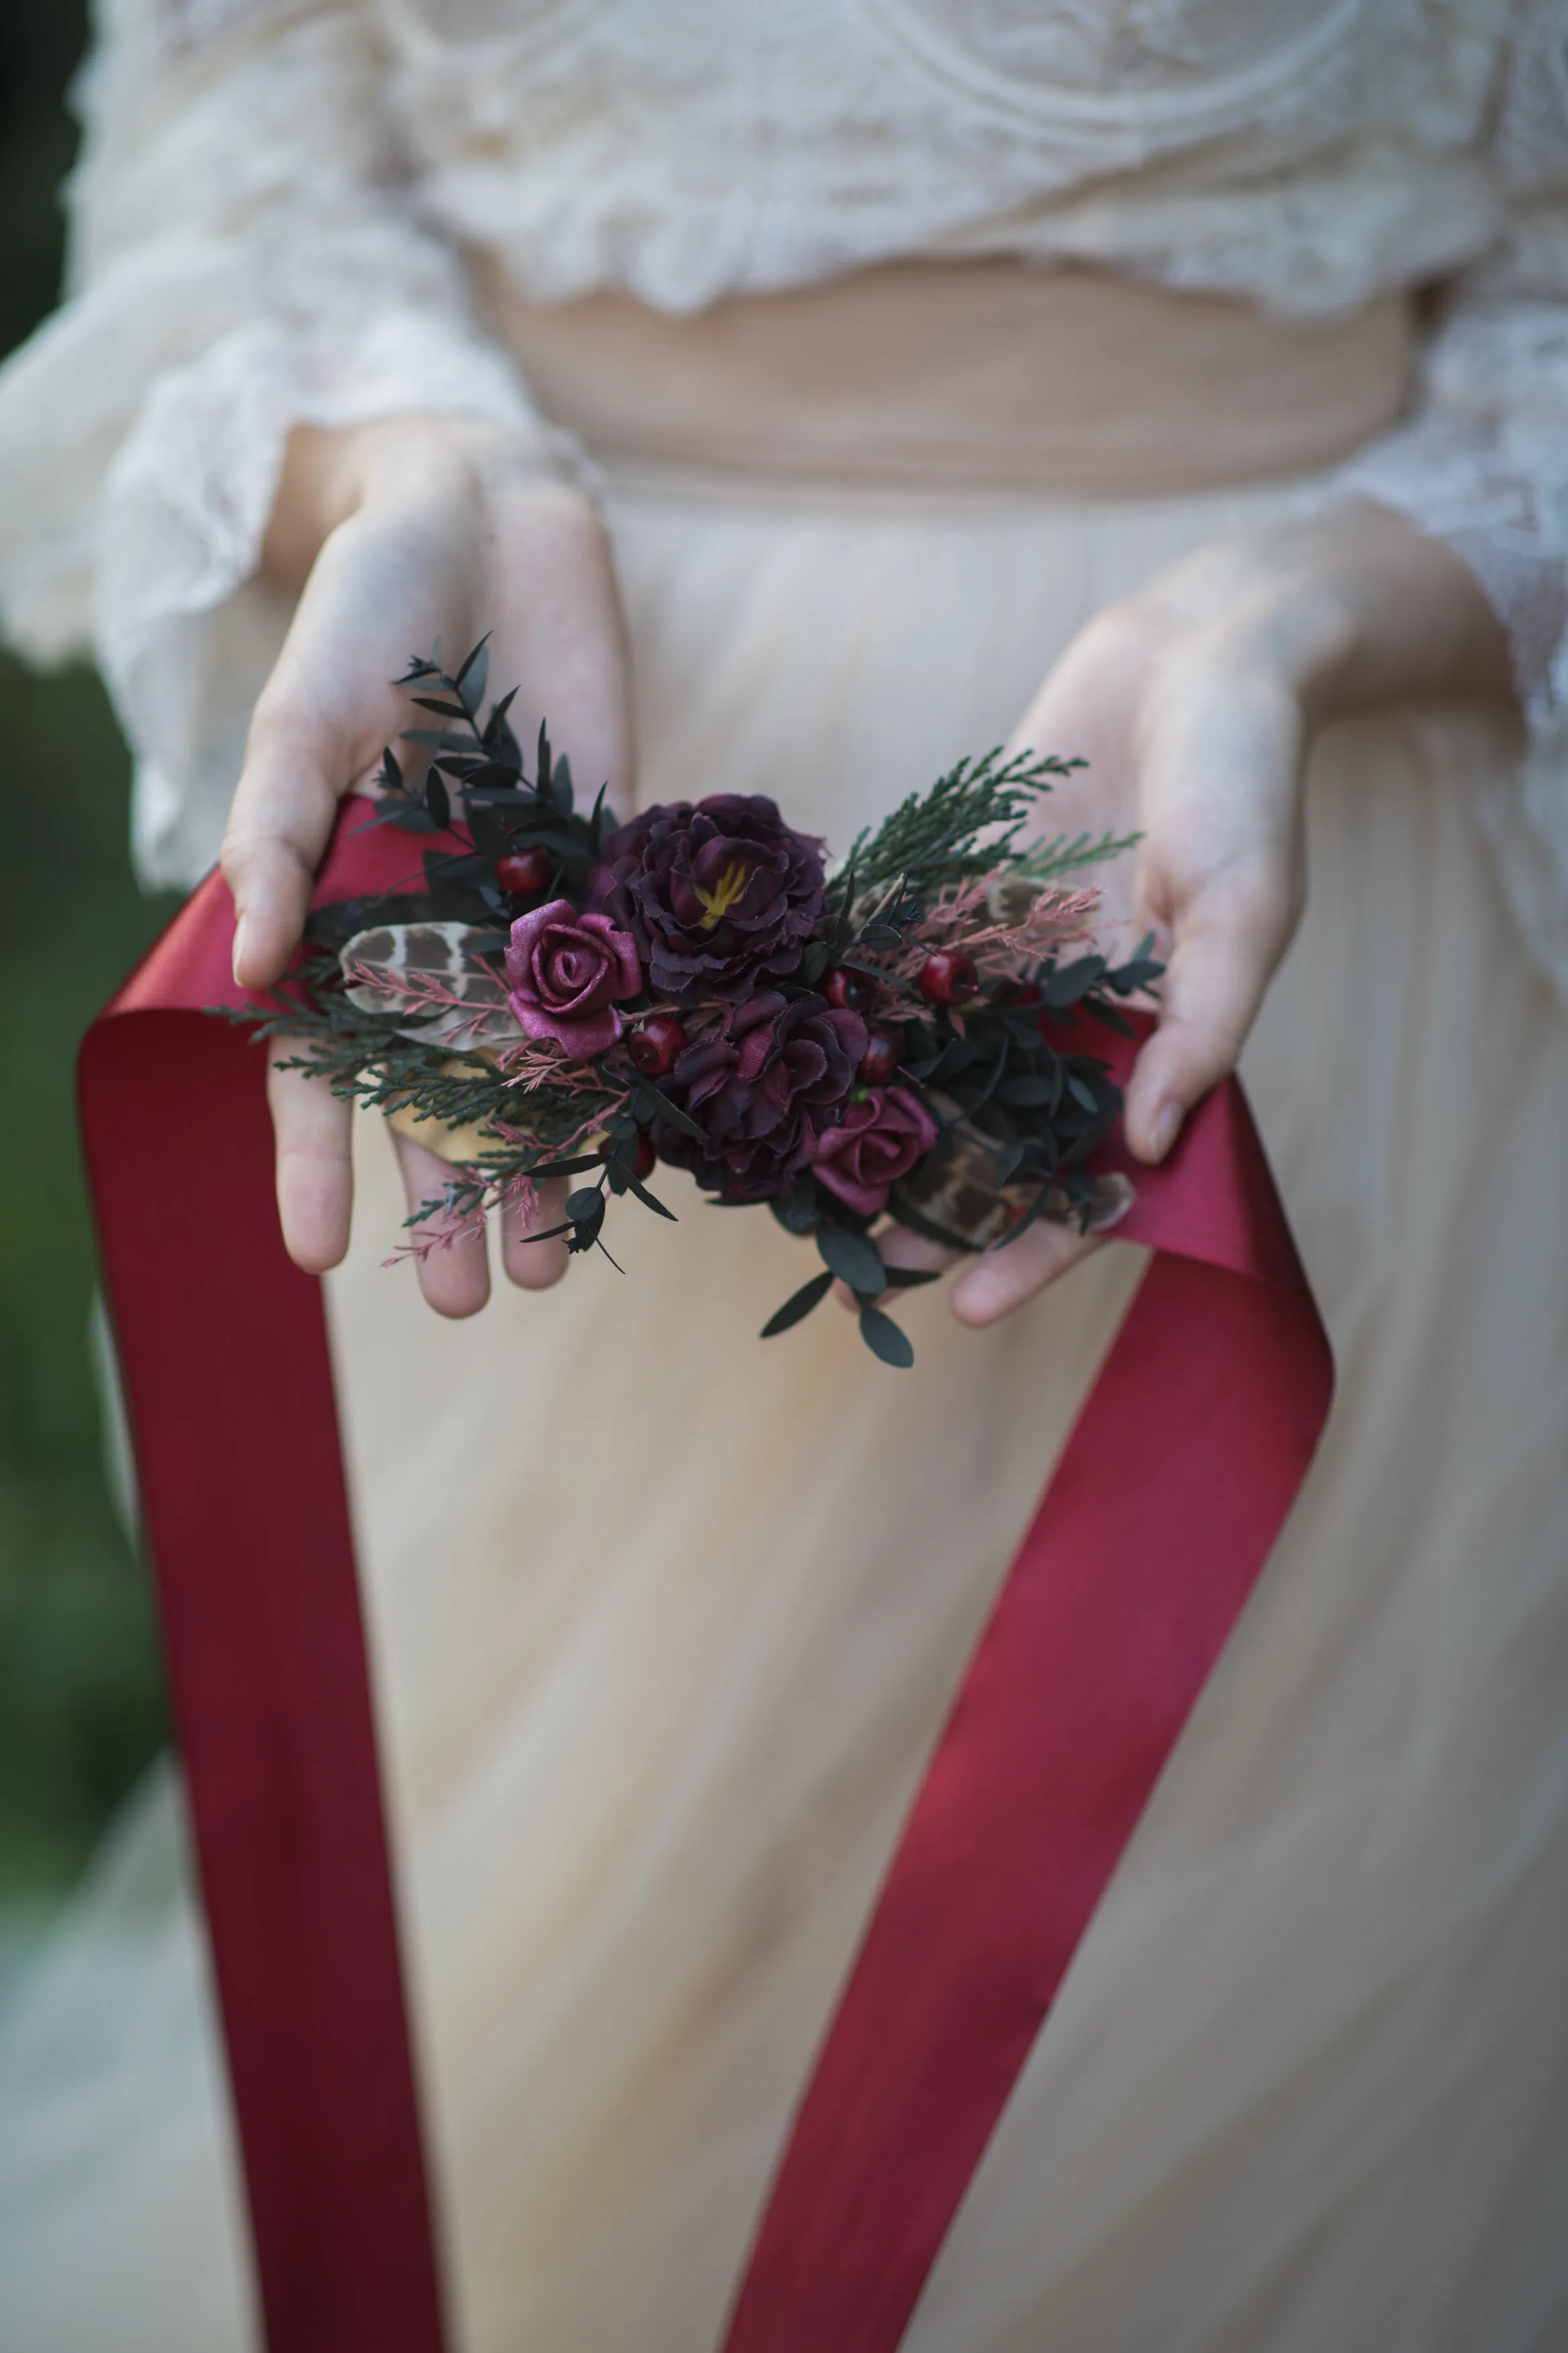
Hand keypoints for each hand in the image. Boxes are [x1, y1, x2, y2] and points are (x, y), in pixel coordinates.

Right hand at [224, 415, 633, 1313]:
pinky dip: (637, 1065)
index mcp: (343, 915)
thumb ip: (279, 837)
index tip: (316, 1255)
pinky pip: (628, 988)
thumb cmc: (366, 612)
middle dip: (451, 1197)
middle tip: (473, 1305)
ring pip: (537, 1071)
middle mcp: (436, 936)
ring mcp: (529, 914)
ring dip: (545, 1167)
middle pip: (440, 1095)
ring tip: (559, 1267)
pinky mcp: (615, 875)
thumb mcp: (302, 719)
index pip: (319, 1064)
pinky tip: (650, 1144)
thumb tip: (259, 968)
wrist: (490, 524)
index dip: (317, 1156)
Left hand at [865, 503, 1514, 1327]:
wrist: (1196, 653)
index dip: (1034, 1250)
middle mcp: (1074, 1025)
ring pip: (930, 1073)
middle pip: (994, 1146)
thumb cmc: (1246, 780)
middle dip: (925, 1210)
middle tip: (844, 1272)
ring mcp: (1012, 969)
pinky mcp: (961, 903)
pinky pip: (893, 969)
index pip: (1093, 1183)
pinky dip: (838, 1007)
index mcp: (1151, 1050)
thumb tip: (1151, 1143)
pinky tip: (767, 1050)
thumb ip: (1204, 1024)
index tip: (963, 1308)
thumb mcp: (1247, 906)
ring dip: (865, 1129)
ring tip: (787, 1186)